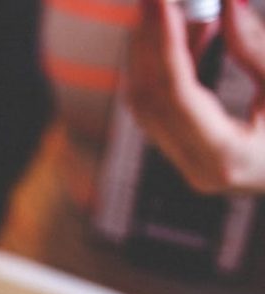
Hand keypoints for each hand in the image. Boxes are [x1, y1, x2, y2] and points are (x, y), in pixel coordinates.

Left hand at [128, 0, 264, 193]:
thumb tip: (228, 5)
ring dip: (150, 54)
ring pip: (147, 105)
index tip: (160, 3)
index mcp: (228, 158)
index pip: (177, 94)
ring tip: (167, 9)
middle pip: (151, 98)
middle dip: (147, 43)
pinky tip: (185, 35)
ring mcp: (190, 167)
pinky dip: (164, 71)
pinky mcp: (190, 157)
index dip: (165, 44)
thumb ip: (256, 49)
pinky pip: (160, 110)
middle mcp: (199, 168)